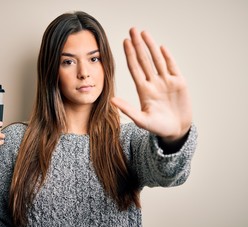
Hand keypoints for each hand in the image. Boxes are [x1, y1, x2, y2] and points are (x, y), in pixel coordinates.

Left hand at [111, 27, 191, 141]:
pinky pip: (172, 67)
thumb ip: (128, 109)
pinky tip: (161, 47)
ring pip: (157, 60)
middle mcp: (153, 82)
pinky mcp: (179, 83)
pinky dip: (168, 57)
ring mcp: (166, 81)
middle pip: (144, 60)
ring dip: (151, 46)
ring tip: (144, 33)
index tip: (125, 42)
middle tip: (132, 30)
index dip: (130, 55)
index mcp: (143, 90)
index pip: (135, 68)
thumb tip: (112, 101)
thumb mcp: (142, 120)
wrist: (176, 131)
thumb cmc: (158, 127)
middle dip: (138, 44)